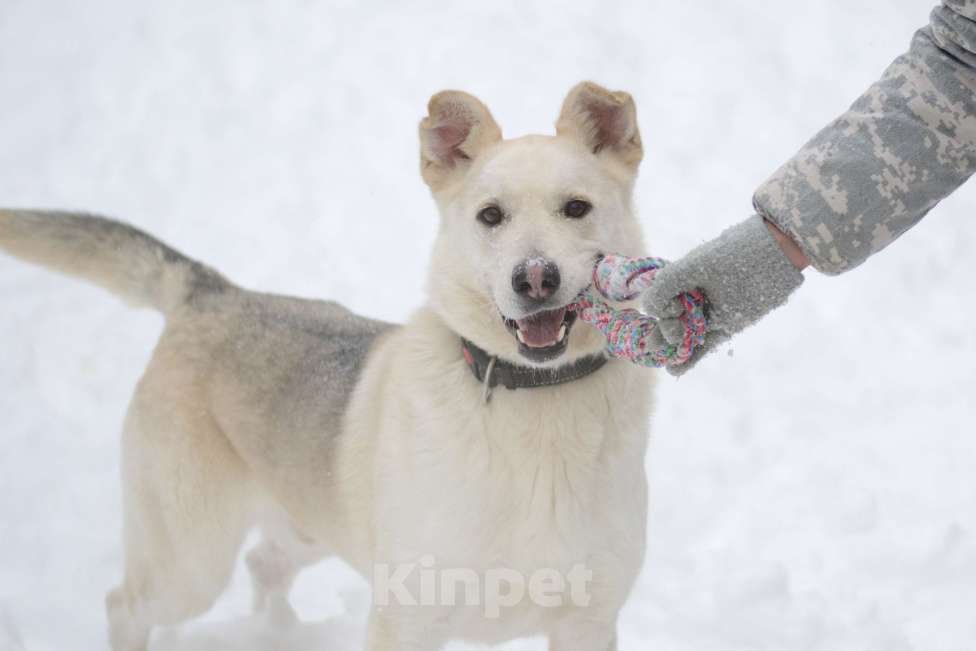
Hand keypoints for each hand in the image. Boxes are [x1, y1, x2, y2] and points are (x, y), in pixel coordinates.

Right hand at [640, 215, 805, 374]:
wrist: (774, 254)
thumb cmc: (734, 253)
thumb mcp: (695, 266)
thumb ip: (666, 284)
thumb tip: (646, 309)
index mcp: (681, 280)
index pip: (659, 301)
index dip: (662, 310)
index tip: (677, 307)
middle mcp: (692, 297)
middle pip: (669, 322)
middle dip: (665, 332)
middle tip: (676, 333)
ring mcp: (709, 313)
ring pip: (685, 336)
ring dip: (673, 350)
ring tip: (665, 360)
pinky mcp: (726, 327)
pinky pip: (703, 346)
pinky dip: (690, 358)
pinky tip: (675, 369)